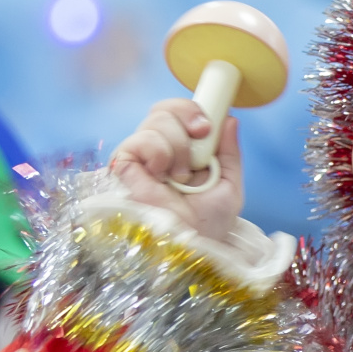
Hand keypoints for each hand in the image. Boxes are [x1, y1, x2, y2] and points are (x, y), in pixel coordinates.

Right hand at [108, 99, 244, 246]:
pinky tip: (160, 175)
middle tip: (198, 141)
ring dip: (177, 147)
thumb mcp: (229, 186)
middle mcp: (159, 151)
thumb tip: (229, 119)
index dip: (192, 110)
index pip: (178, 113)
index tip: (206, 127)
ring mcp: (140, 157)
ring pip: (155, 120)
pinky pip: (138, 140)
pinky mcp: (123, 165)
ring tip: (179, 177)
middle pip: (164, 109)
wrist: (189, 243)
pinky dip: (157, 153)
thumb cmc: (207, 225)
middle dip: (186, 118)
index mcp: (182, 152)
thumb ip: (230, 153)